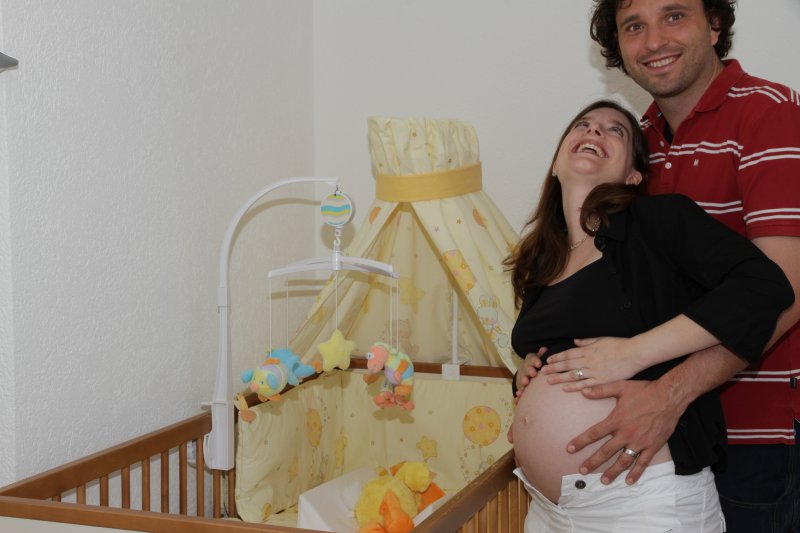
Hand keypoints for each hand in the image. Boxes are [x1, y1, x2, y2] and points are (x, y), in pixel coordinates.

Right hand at [515, 348, 546, 397]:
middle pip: (526, 368)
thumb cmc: (536, 366)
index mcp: (530, 361)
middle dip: (529, 370)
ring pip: (522, 378)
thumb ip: (541, 355)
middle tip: (533, 373)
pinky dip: (519, 392)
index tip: (539, 363)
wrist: (527, 374)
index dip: (535, 361)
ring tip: (526, 383)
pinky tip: (519, 394)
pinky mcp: (520, 386)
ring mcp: (522, 377)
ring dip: (523, 380)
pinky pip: (519, 389)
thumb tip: (544, 348)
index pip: (532, 359)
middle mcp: (525, 368)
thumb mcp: (538, 359)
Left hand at [541, 337, 641, 390]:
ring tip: (548, 381)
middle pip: (567, 364)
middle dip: (553, 368)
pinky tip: (565, 388)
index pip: (568, 354)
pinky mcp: (601, 380)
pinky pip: (585, 384)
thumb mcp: (601, 339)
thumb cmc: (619, 345)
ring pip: (573, 375)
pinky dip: (574, 387)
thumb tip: (575, 342)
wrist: (633, 354)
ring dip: (559, 378)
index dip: (557, 357)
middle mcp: (588, 360)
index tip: (547, 360)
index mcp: (588, 350)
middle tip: (542, 371)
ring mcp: (594, 371)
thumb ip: (587, 341)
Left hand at [566, 380, 680, 484]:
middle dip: (593, 462)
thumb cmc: (644, 391)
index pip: (594, 433)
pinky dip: (636, 473)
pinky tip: (629, 481)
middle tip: (582, 470)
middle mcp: (626, 434)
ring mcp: (639, 442)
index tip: (570, 449)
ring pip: (623, 461)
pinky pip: (643, 462)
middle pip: (606, 451)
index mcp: (617, 420)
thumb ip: (601, 390)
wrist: (669, 397)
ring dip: (613, 471)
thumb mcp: (620, 387)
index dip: (581, 441)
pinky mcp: (652, 446)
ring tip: (603, 480)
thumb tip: (583, 391)